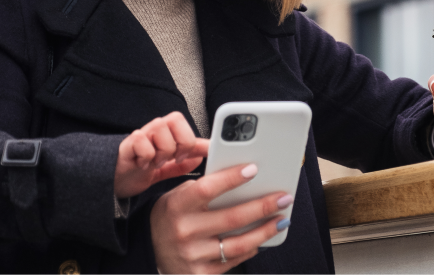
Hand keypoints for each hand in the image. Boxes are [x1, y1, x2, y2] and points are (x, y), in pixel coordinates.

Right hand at [114, 112, 208, 197]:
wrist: (112, 183)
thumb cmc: (136, 172)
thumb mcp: (165, 168)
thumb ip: (182, 163)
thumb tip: (201, 155)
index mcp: (163, 134)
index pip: (182, 121)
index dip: (190, 138)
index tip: (188, 156)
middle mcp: (152, 131)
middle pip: (175, 118)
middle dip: (180, 142)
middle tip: (175, 158)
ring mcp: (139, 137)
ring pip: (160, 127)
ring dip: (163, 150)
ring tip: (156, 163)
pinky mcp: (126, 146)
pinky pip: (140, 140)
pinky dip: (146, 155)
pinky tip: (143, 165)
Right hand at [151, 163, 291, 274]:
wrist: (150, 249)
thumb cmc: (171, 216)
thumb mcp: (178, 196)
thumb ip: (204, 188)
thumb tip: (242, 180)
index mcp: (177, 205)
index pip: (207, 188)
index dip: (231, 178)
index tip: (253, 169)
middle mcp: (184, 231)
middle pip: (232, 218)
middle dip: (263, 206)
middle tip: (283, 198)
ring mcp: (193, 255)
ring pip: (238, 244)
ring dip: (265, 231)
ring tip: (281, 220)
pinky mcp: (200, 273)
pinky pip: (234, 261)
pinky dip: (251, 249)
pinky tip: (261, 240)